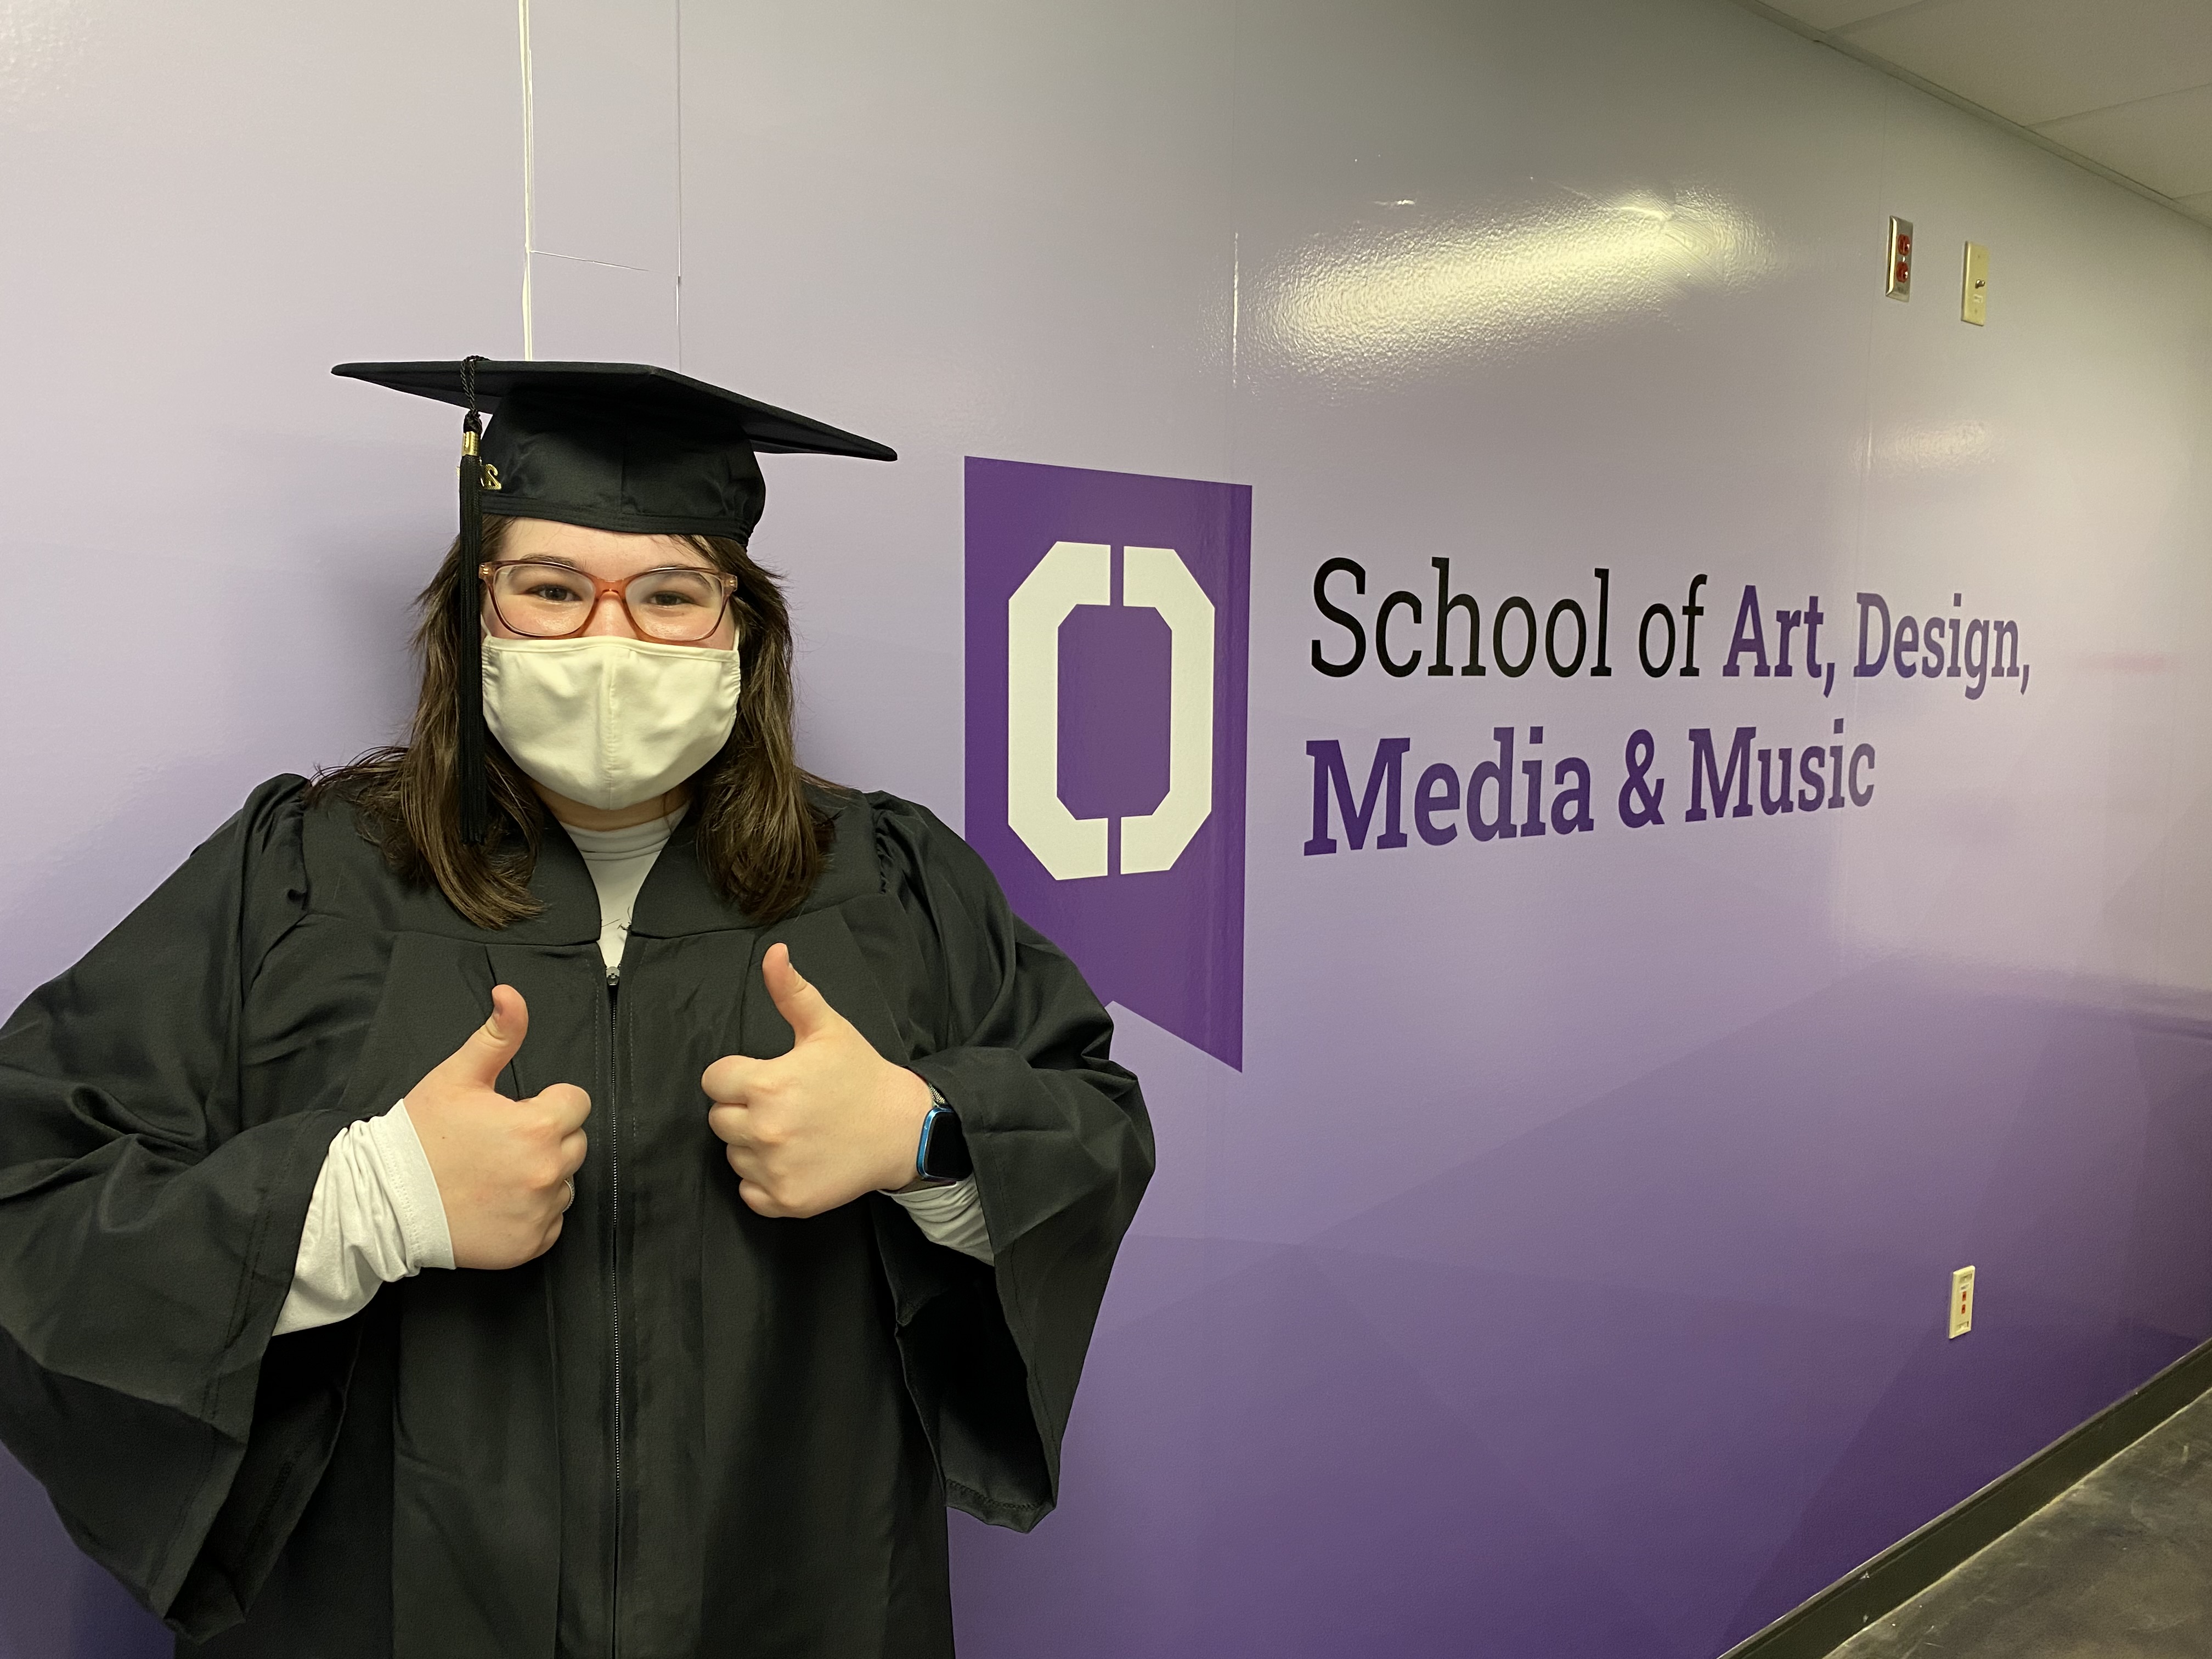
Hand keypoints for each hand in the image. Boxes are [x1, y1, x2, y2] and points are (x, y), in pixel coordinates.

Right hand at [405, 985, 590, 1269]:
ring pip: (565, 1183)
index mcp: (538, 1126)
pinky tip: (496, 1203)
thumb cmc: (419, 1135)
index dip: (548, 1102)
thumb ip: (498, 1035)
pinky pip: (551, 1222)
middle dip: (547, 1137)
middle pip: (574, 1142)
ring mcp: (539, 1211)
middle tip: (500, 1142)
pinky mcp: (529, 1244)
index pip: (576, 1102)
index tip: (517, 1111)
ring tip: (495, 1173)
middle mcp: (547, 1171)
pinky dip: (532, 1213)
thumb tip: (511, 994)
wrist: (384, 1201)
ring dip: (541, 1175)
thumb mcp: (457, 1076)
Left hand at [703, 943, 933, 1217]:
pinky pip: (749, 1192)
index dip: (738, 1076)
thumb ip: (791, 992)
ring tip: (795, 1132)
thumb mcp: (827, 1028)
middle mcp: (764, 1130)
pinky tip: (795, 1161)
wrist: (903, 1130)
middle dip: (744, 1110)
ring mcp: (774, 1169)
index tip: (770, 1078)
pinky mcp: (785, 1201)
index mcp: (766, 1084)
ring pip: (733, 1154)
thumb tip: (773, 952)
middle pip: (719, 1118)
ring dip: (754, 1145)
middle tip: (786, 1105)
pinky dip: (765, 1180)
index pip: (714, 1080)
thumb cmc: (862, 1076)